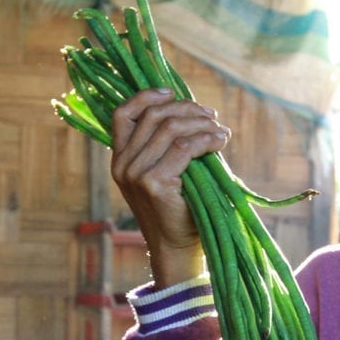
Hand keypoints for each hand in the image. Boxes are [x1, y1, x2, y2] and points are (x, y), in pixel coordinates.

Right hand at [109, 88, 230, 286]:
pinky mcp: (153, 183)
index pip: (123, 114)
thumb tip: (194, 109)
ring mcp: (134, 174)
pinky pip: (183, 148)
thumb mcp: (165, 171)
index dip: (147, 96)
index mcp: (119, 158)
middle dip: (187, 109)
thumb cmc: (179, 209)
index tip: (172, 92)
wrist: (177, 247)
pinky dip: (206, 140)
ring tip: (220, 130)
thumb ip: (168, 144)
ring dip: (201, 124)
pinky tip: (220, 142)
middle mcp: (122, 164)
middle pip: (153, 116)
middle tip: (212, 116)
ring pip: (170, 129)